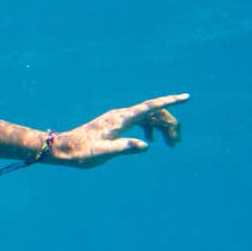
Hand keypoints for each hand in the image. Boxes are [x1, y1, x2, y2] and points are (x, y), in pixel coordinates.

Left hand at [49, 93, 187, 166]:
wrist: (64, 149)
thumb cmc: (82, 152)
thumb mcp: (103, 153)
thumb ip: (124, 147)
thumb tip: (145, 145)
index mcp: (122, 118)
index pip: (151, 106)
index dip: (170, 101)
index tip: (187, 97)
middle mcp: (121, 115)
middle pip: (154, 112)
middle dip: (170, 124)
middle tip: (175, 143)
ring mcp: (118, 118)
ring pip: (148, 117)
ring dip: (162, 127)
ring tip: (171, 144)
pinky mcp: (114, 124)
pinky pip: (139, 121)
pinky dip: (150, 128)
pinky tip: (150, 140)